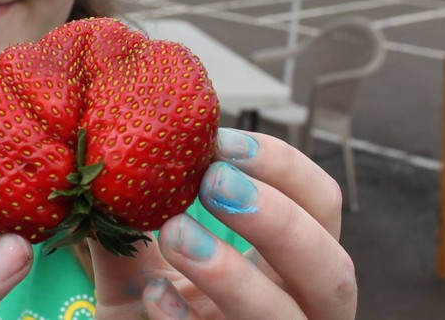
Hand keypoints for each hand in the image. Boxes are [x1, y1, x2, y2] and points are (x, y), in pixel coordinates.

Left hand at [91, 129, 355, 318]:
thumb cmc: (152, 302)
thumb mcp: (144, 255)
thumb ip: (135, 211)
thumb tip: (111, 150)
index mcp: (293, 265)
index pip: (322, 204)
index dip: (284, 167)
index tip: (220, 141)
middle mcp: (301, 309)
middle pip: (333, 265)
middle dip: (278, 218)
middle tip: (213, 181)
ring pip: (284, 316)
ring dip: (234, 272)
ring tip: (175, 233)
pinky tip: (155, 295)